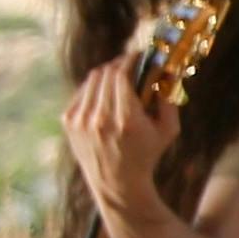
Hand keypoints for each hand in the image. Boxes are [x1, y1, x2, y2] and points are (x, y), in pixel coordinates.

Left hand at [62, 51, 179, 221]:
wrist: (116, 183)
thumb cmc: (147, 155)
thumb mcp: (168, 129)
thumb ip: (170, 97)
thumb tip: (168, 68)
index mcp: (125, 120)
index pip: (121, 75)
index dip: (131, 59)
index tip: (140, 54)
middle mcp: (99, 120)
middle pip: (106, 73)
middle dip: (120, 63)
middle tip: (132, 62)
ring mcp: (80, 121)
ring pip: (92, 80)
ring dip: (107, 72)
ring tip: (121, 75)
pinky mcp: (69, 123)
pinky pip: (82, 92)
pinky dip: (94, 86)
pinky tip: (106, 91)